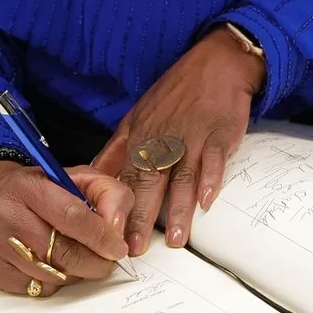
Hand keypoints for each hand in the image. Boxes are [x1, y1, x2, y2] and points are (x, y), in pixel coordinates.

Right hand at [0, 161, 133, 295]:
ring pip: (53, 276)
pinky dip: (55, 283)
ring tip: (78, 257)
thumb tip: (118, 231)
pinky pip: (38, 289)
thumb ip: (108, 194)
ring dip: (76, 273)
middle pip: (63, 253)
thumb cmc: (40, 189)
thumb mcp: (78, 177)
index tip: (118, 248)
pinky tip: (53, 265)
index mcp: (29, 188)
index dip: (101, 236)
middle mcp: (8, 217)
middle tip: (107, 260)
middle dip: (95, 262)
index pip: (71, 216)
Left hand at [92, 28, 263, 254]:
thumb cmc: (176, 92)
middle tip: (138, 248)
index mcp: (141, 137)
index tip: (111, 235)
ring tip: (177, 240)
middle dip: (143, 218)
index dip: (118, 208)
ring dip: (179, 209)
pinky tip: (208, 201)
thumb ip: (117, 148)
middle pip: (150, 183)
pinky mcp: (218, 133)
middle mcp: (163, 139)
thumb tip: (93, 174)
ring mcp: (192, 137)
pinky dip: (211, 180)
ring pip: (182, 177)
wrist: (216, 63)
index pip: (126, 178)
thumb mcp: (138, 115)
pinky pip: (214, 160)